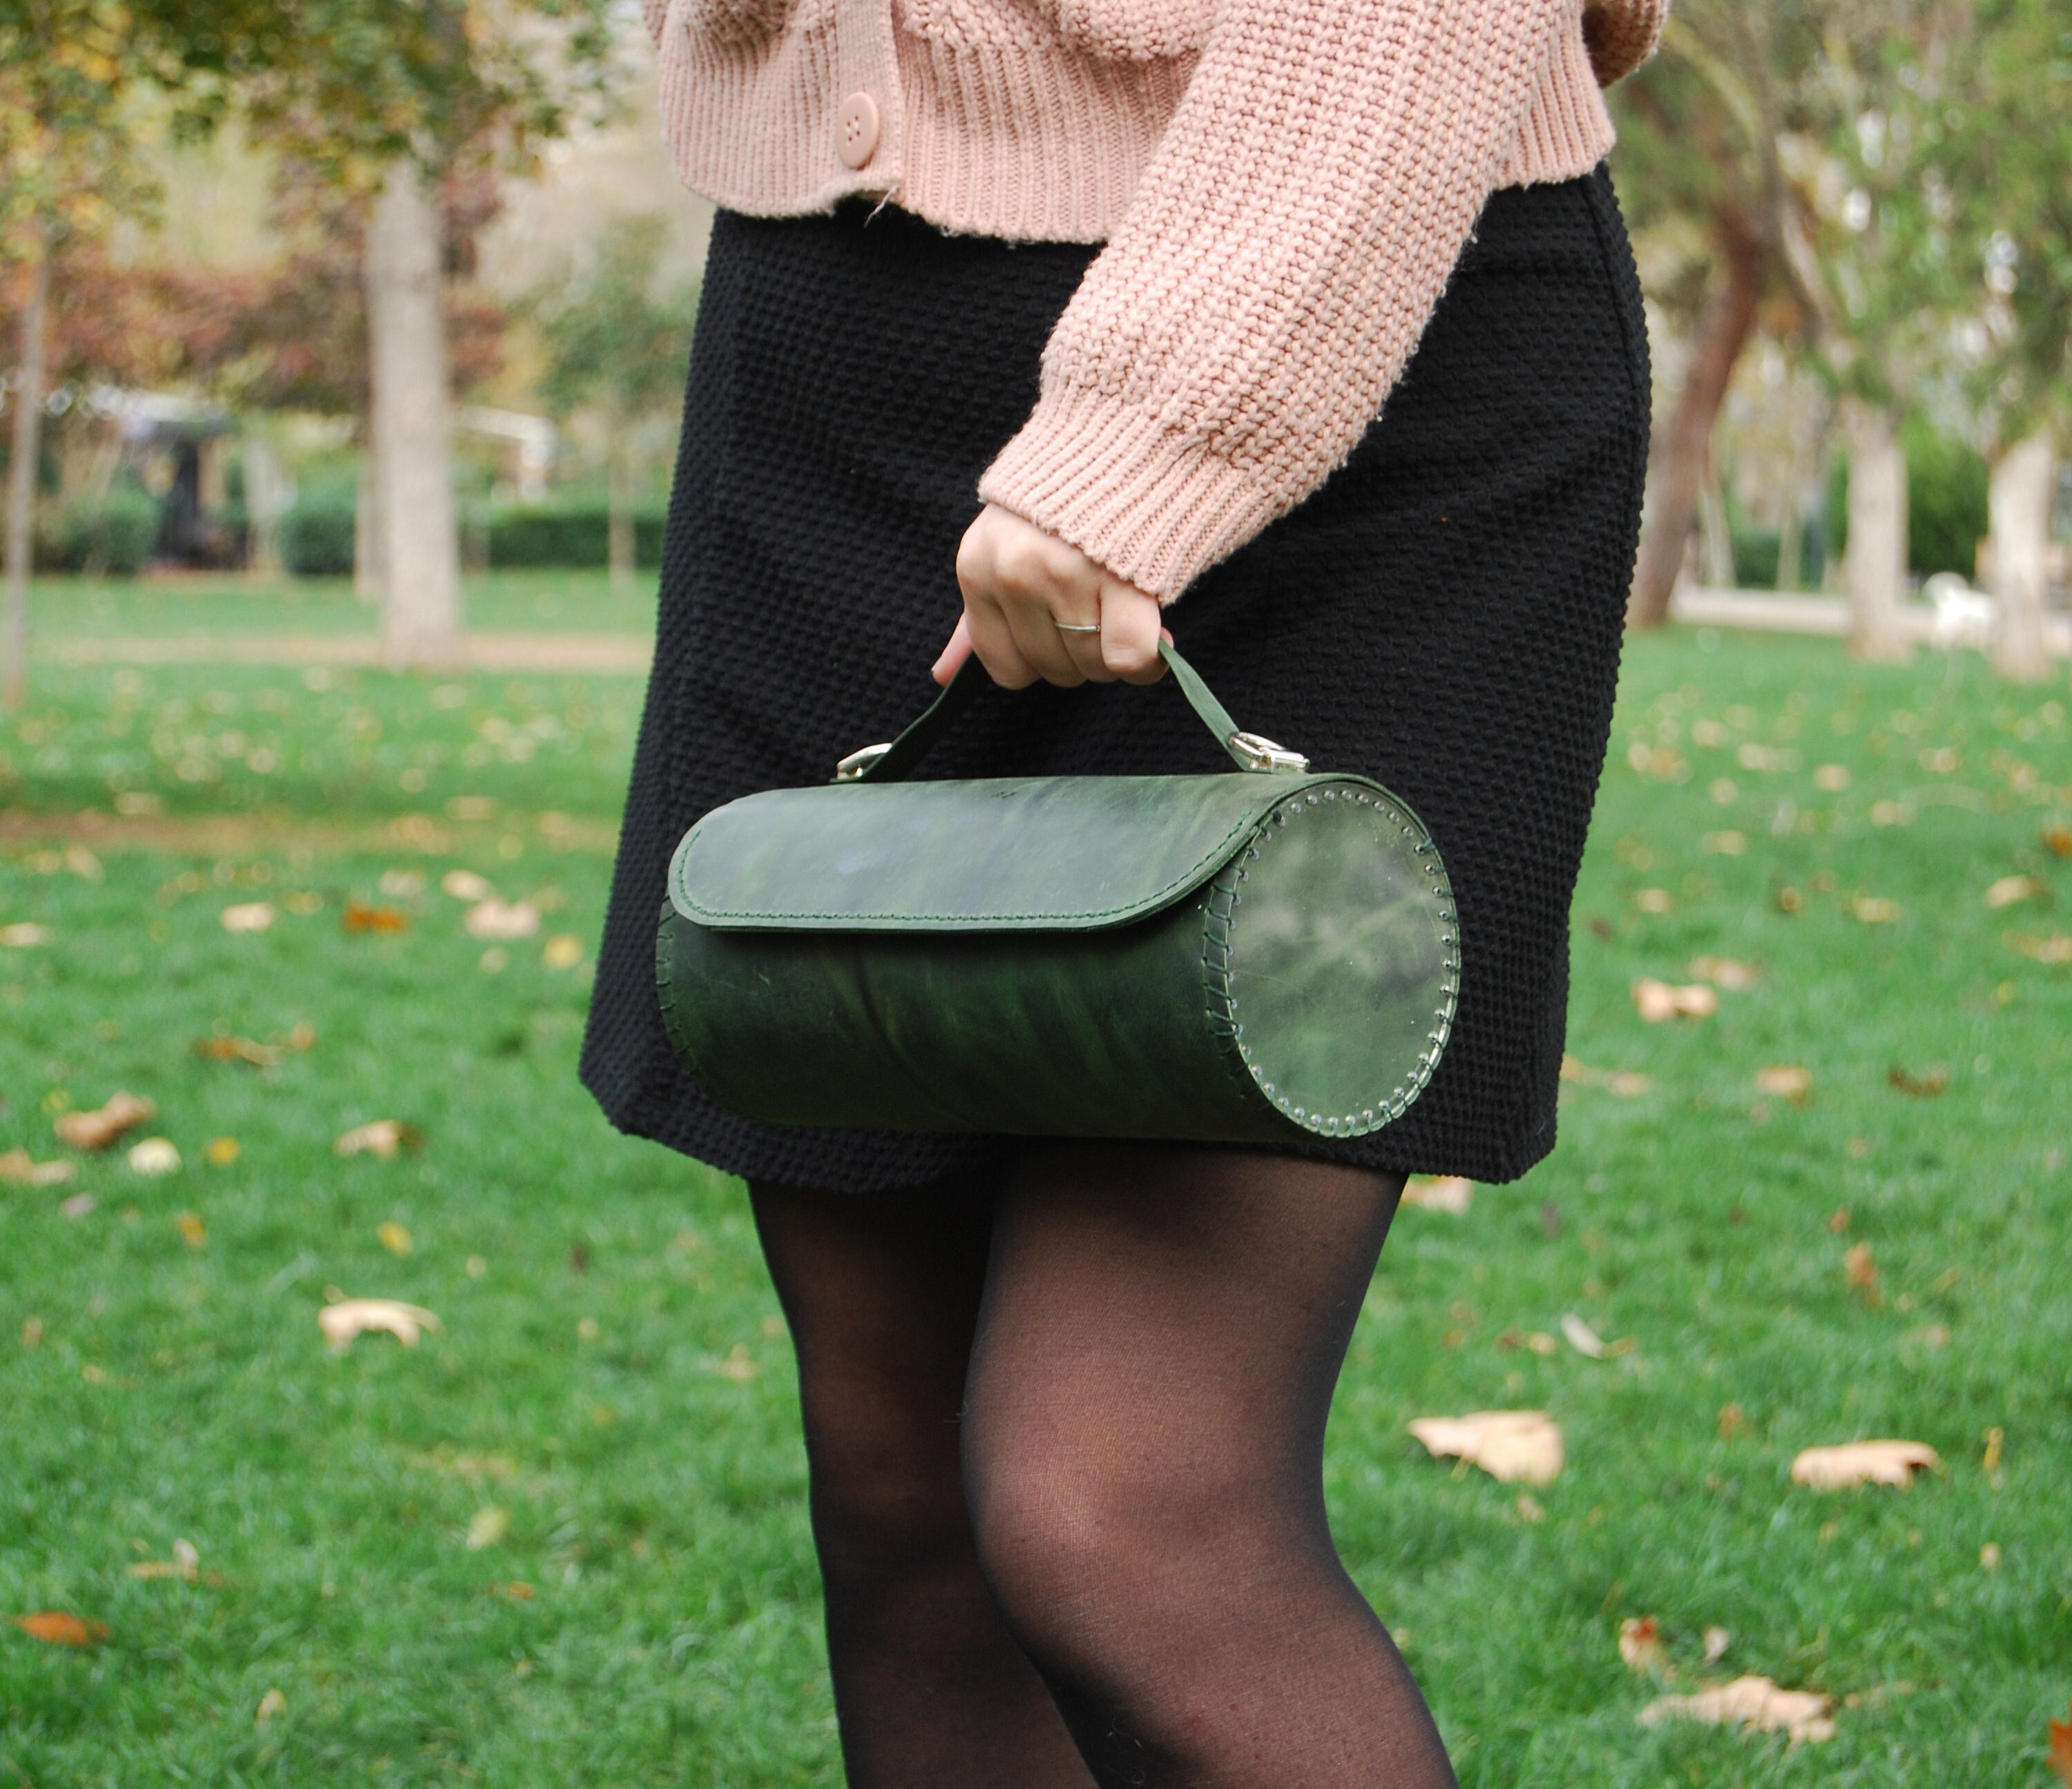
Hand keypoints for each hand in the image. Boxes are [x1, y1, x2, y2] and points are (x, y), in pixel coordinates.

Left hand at [937, 504, 1168, 687]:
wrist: (1125, 435)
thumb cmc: (1059, 505)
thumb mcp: (999, 552)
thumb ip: (976, 618)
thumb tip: (942, 675)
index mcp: (977, 570)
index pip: (1005, 668)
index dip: (1040, 660)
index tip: (1063, 630)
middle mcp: (1015, 575)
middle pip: (1054, 670)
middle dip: (1083, 656)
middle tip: (1101, 612)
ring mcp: (1066, 575)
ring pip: (1093, 666)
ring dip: (1116, 655)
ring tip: (1124, 610)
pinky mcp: (1121, 577)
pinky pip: (1128, 656)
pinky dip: (1147, 662)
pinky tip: (1157, 638)